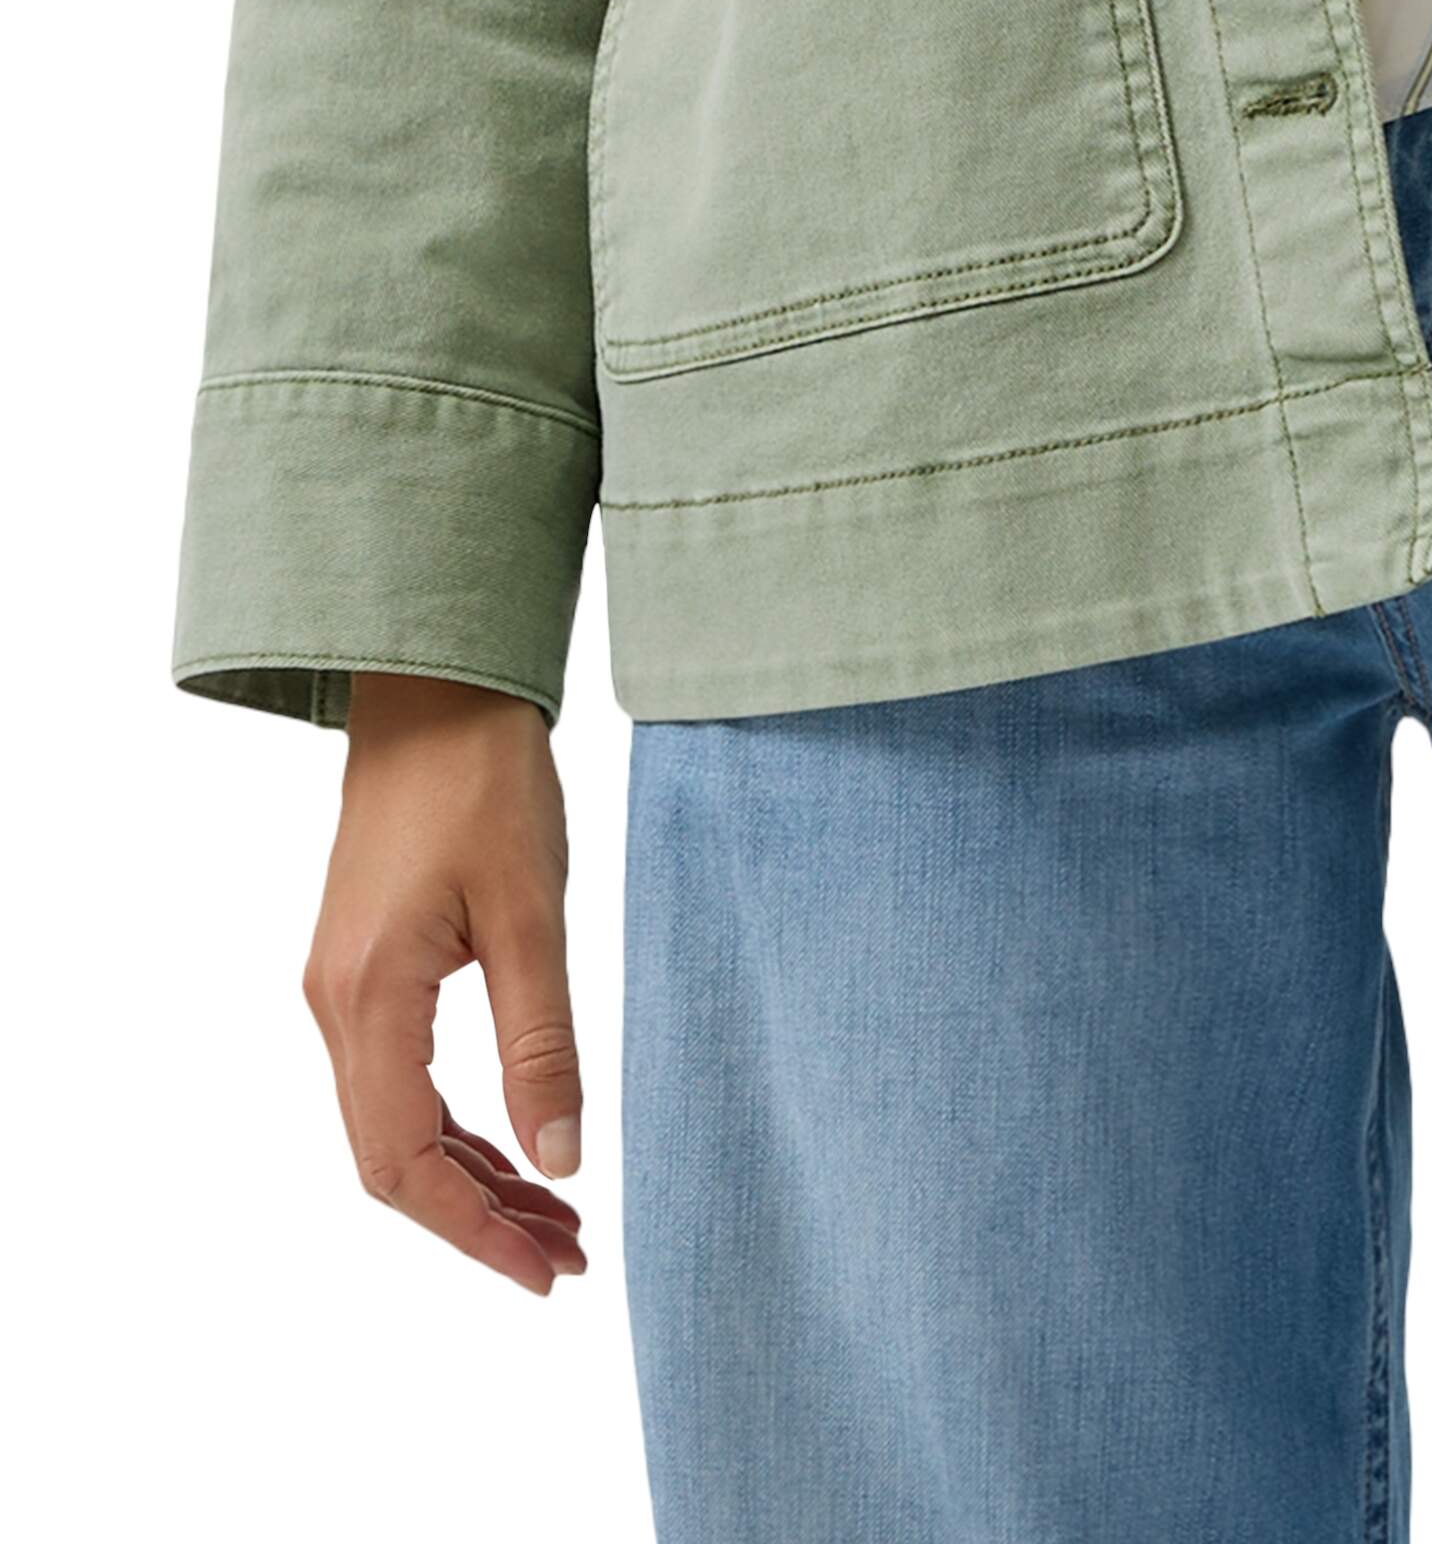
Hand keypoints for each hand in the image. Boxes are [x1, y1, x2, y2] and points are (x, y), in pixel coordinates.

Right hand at [301, 675, 588, 1292]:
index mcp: (367, 1000)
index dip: (472, 1233)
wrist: (434, 687)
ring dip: (470, 1176)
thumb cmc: (484, 781)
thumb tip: (560, 1157)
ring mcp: (343, 987)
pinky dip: (455, 1125)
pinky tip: (514, 1141)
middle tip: (568, 1254)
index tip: (545, 1273)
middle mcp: (336, 1006)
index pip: (403, 1163)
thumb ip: (542, 1041)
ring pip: (395, 1123)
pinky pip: (399, 1078)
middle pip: (391, 1160)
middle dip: (478, 1219)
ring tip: (557, 1214)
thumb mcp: (532, 912)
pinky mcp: (365, 966)